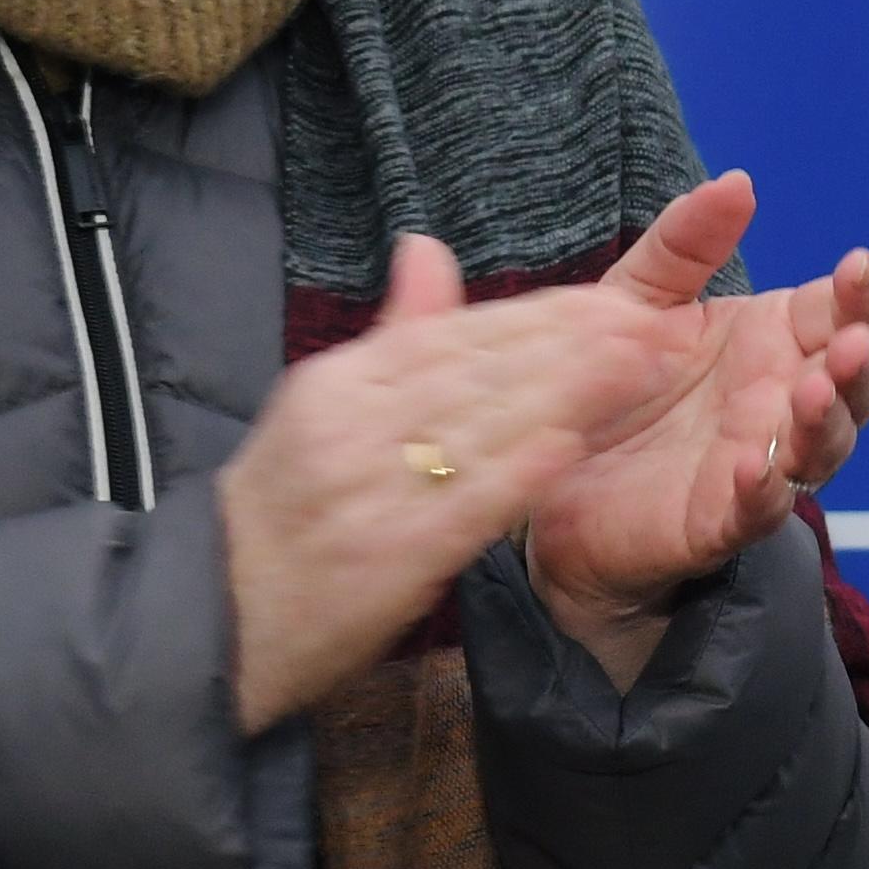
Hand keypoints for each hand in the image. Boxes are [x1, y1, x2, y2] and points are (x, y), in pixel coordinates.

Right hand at [220, 233, 689, 731]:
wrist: (215, 621)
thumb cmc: (280, 515)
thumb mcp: (319, 412)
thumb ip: (387, 339)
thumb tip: (426, 247)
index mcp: (336, 382)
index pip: (453, 336)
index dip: (539, 316)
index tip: (613, 300)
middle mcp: (348, 425)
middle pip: (477, 370)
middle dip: (573, 344)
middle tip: (654, 322)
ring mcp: (365, 490)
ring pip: (479, 427)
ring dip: (567, 392)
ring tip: (640, 366)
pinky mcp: (383, 557)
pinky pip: (457, 507)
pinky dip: (513, 473)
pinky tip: (568, 445)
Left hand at [518, 169, 868, 690]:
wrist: (552, 482)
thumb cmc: (615, 384)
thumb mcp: (640, 297)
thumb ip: (687, 242)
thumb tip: (738, 182)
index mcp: (776, 341)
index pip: (842, 313)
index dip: (862, 294)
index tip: (857, 267)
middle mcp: (782, 401)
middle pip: (853, 384)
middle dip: (860, 362)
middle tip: (851, 341)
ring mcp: (762, 462)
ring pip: (823, 447)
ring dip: (826, 423)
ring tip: (813, 394)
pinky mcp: (722, 519)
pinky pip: (759, 509)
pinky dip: (765, 491)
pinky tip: (758, 469)